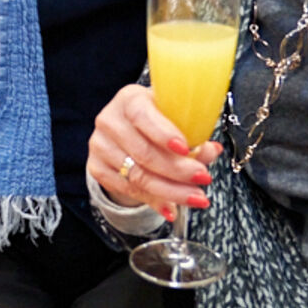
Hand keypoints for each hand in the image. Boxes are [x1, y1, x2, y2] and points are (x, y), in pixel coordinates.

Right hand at [86, 84, 219, 219]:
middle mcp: (109, 120)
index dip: (163, 134)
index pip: (142, 116)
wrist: (129, 132)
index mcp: (130, 99)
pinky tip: (171, 208)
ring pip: (137, 175)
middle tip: (204, 179)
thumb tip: (211, 151)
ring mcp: (99, 145)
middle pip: (143, 152)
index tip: (186, 149)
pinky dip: (152, 201)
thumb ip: (194, 134)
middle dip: (177, 170)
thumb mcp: (176, 119)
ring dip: (170, 191)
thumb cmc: (158, 121)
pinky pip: (127, 189)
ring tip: (196, 197)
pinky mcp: (96, 167)